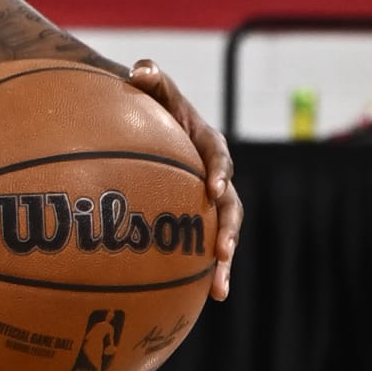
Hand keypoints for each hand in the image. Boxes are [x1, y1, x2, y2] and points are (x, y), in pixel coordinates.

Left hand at [130, 58, 240, 300]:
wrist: (144, 125)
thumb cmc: (147, 105)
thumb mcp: (150, 87)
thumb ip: (150, 77)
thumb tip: (141, 70)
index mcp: (207, 143)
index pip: (218, 156)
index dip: (220, 171)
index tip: (215, 189)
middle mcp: (215, 175)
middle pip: (231, 205)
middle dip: (229, 228)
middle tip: (222, 249)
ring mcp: (209, 202)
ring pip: (224, 232)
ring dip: (223, 260)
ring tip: (219, 288)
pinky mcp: (197, 221)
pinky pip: (204, 248)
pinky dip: (206, 272)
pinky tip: (208, 300)